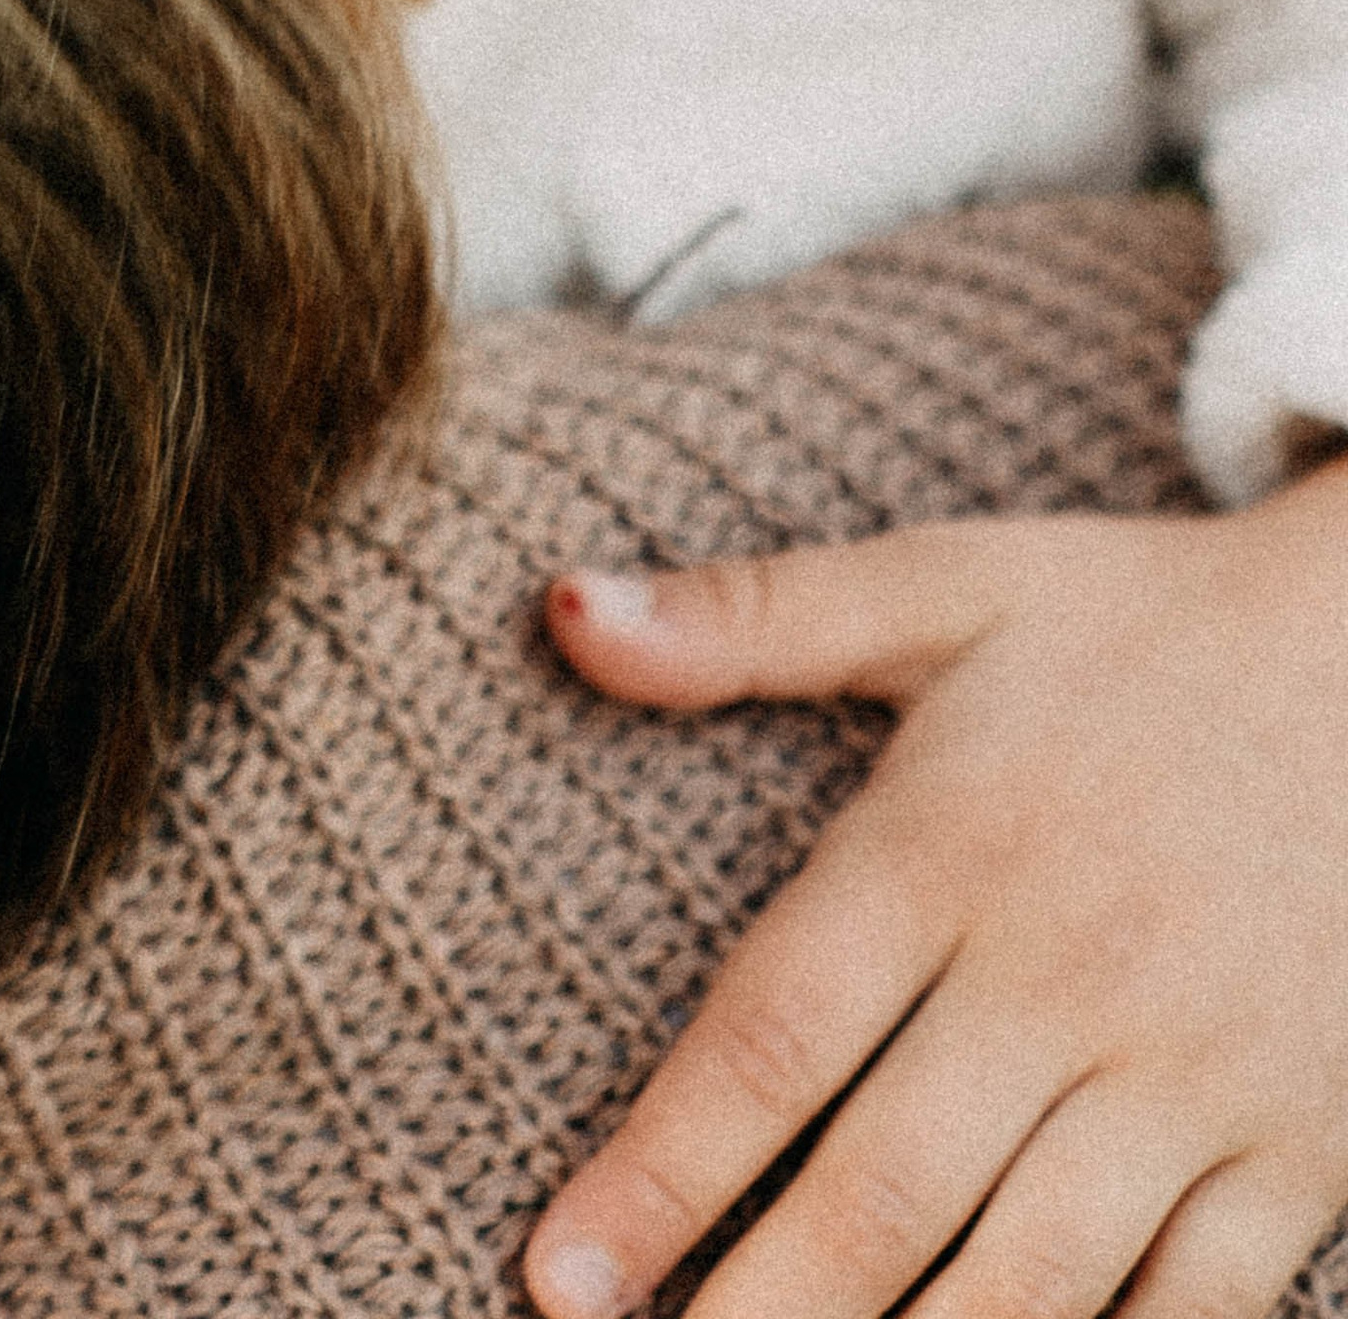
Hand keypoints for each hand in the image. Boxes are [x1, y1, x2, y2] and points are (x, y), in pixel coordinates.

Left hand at [522, 463, 1347, 1318]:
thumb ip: (751, 614)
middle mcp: (1065, 971)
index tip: (558, 1276)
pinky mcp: (1303, 1145)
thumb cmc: (1140, 625)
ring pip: (1028, 1278)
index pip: (773, 1036)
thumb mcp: (945, 585)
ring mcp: (1194, 1074)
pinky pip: (1196, 1309)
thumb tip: (562, 612)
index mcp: (951, 842)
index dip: (659, 1171)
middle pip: (883, 1191)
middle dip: (757, 1314)